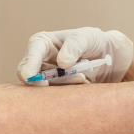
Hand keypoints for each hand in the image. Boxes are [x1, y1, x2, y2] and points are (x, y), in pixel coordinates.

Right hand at [16, 28, 133, 84]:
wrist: (105, 55)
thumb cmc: (91, 41)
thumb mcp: (84, 37)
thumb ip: (73, 47)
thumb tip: (62, 63)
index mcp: (40, 44)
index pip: (27, 61)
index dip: (30, 73)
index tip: (44, 82)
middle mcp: (38, 61)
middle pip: (31, 80)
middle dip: (48, 84)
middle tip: (70, 80)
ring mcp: (46, 76)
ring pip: (46, 89)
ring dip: (65, 85)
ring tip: (83, 76)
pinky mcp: (56, 88)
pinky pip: (56, 95)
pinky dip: (69, 91)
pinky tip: (83, 81)